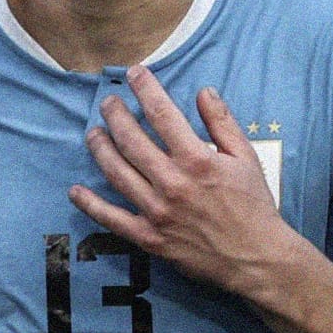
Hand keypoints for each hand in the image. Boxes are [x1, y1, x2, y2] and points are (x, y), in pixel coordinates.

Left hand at [69, 64, 293, 292]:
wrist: (257, 259)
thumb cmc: (254, 207)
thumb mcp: (247, 158)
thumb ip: (223, 123)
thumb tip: (205, 92)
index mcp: (197, 159)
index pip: (162, 113)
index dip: (145, 89)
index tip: (134, 74)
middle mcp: (173, 182)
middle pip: (131, 140)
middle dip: (115, 115)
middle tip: (107, 102)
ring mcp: (158, 211)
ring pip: (117, 173)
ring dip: (100, 149)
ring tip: (93, 134)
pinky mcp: (150, 238)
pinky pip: (113, 219)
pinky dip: (91, 205)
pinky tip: (76, 191)